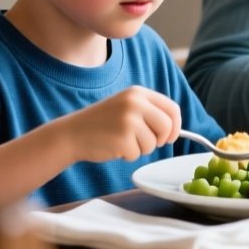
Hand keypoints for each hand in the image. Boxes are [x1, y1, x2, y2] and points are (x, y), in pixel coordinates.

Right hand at [64, 86, 180, 161]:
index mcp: (138, 93)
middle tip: (145, 143)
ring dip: (141, 148)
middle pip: (167, 127)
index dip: (175, 125)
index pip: (172, 109)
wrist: (72, 133)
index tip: (169, 136)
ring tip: (122, 141)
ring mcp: (129, 120)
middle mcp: (135, 103)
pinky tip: (114, 147)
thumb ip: (149, 111)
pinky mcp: (122, 138)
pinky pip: (137, 154)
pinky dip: (128, 155)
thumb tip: (175, 128)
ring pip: (153, 143)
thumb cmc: (102, 123)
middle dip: (160, 139)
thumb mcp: (126, 106)